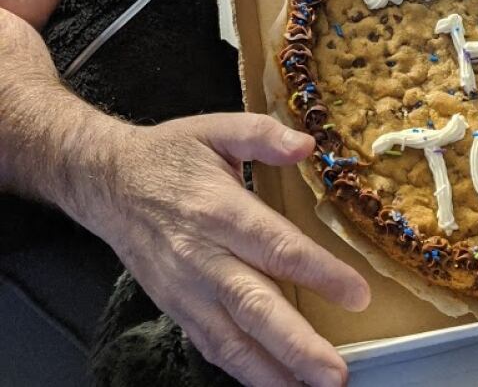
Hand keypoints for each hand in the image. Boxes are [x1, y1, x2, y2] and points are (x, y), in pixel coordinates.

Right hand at [98, 113, 369, 385]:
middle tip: (336, 373)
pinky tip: (275, 384)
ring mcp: (186, 290)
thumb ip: (262, 134)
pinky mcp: (176, 308)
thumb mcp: (215, 128)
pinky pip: (212, 346)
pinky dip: (243, 371)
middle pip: (254, 307)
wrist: (108, 183)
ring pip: (231, 340)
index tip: (358, 294)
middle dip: (297, 345)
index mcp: (219, 209)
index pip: (275, 246)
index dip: (318, 272)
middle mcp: (202, 257)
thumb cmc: (169, 154)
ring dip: (273, 372)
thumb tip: (308, 145)